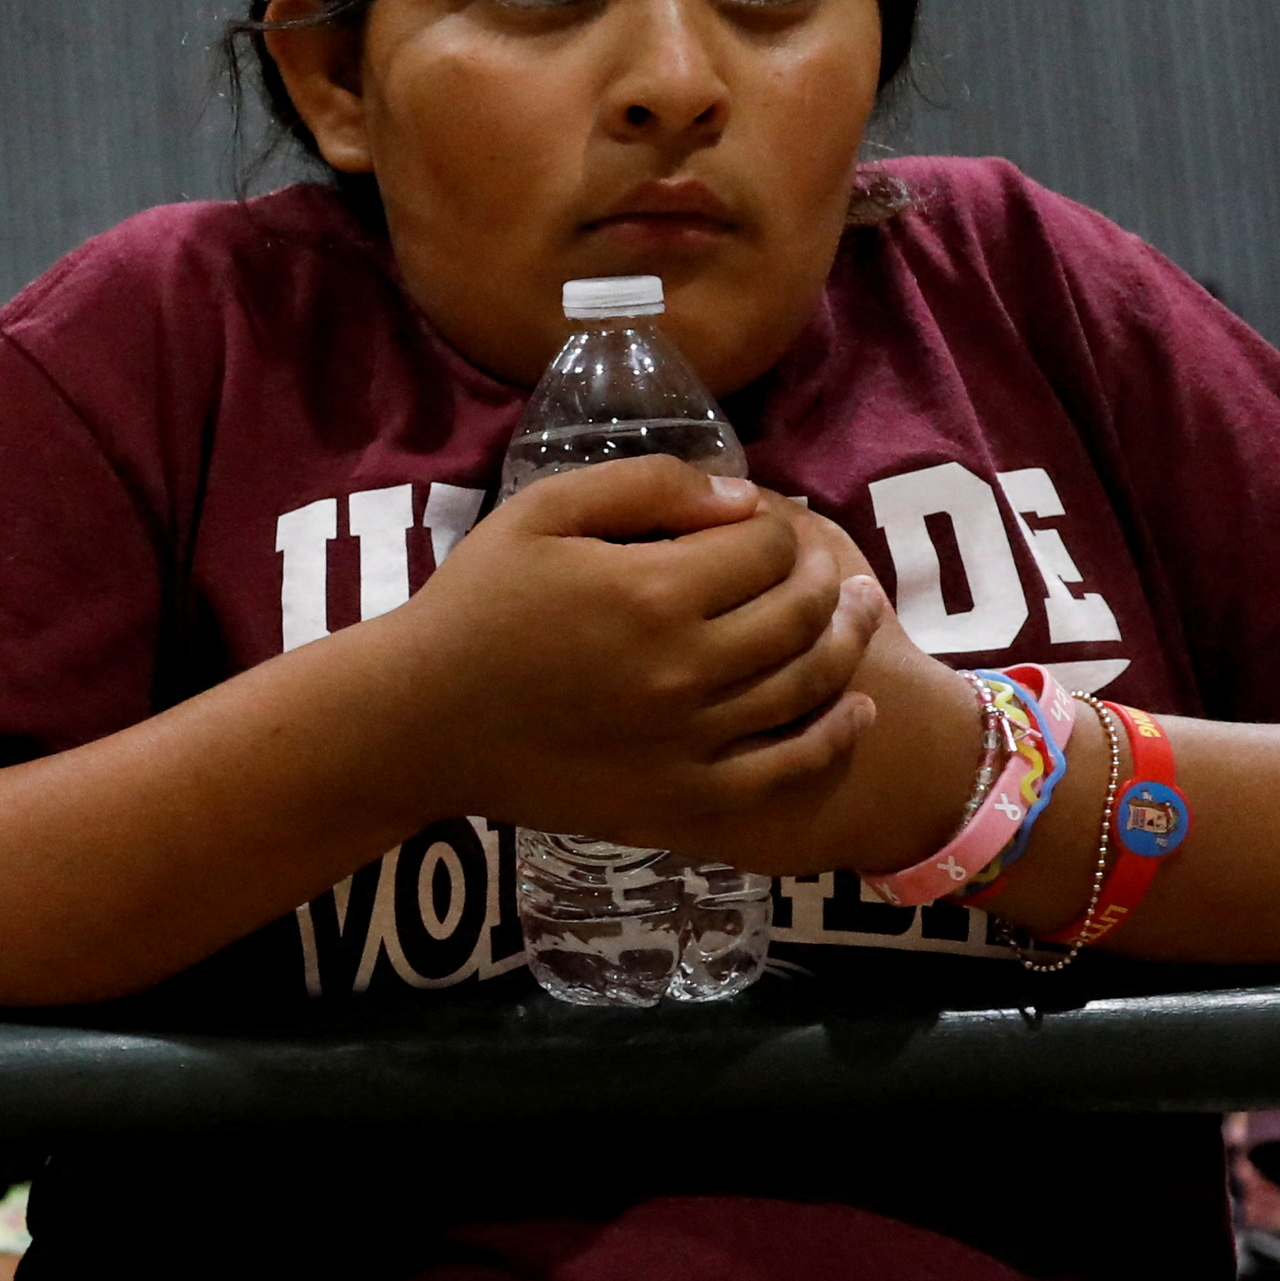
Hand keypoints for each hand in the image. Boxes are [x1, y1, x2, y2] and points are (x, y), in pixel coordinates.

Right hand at [371, 456, 889, 853]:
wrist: (418, 722)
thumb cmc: (473, 607)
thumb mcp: (537, 511)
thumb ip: (643, 484)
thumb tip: (740, 498)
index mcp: (651, 590)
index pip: (767, 545)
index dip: (779, 526)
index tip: (763, 527)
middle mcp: (685, 667)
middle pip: (801, 612)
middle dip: (827, 579)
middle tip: (830, 568)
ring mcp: (690, 739)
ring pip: (810, 685)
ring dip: (848, 642)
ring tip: (860, 615)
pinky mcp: (684, 796)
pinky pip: (787, 768)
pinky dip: (837, 736)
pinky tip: (858, 708)